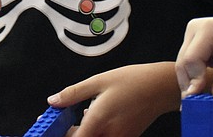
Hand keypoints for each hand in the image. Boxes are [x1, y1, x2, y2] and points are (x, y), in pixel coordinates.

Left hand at [48, 62, 180, 136]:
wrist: (162, 87)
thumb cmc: (133, 81)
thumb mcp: (98, 81)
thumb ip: (73, 93)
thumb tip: (53, 101)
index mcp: (99, 120)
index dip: (61, 134)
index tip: (51, 128)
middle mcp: (110, 134)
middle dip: (72, 133)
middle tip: (62, 121)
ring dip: (85, 132)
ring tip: (81, 116)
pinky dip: (97, 131)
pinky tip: (96, 116)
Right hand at [176, 16, 212, 96]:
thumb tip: (212, 103)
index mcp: (207, 28)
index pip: (192, 58)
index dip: (194, 80)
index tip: (196, 100)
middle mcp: (195, 28)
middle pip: (183, 61)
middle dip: (188, 84)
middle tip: (193, 106)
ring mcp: (192, 34)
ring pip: (183, 64)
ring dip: (189, 82)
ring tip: (195, 102)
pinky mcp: (194, 42)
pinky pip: (188, 63)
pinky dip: (193, 77)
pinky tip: (197, 91)